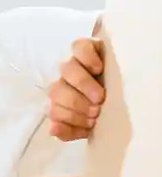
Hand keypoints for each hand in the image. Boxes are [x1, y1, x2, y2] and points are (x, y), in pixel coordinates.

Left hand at [49, 20, 104, 141]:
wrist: (123, 89)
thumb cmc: (103, 107)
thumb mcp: (87, 123)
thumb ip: (69, 130)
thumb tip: (53, 129)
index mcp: (60, 101)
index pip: (54, 110)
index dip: (69, 118)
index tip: (90, 124)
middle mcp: (63, 80)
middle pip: (57, 90)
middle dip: (76, 104)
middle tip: (96, 111)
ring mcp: (73, 61)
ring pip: (68, 70)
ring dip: (83, 86)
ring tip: (100, 97)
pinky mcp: (87, 46)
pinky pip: (80, 48)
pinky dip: (88, 59)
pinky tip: (98, 69)